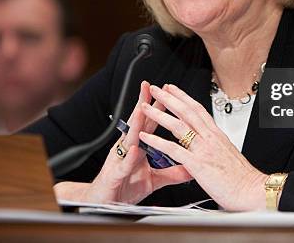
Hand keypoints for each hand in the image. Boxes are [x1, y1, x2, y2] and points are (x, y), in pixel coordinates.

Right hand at [54, 81, 191, 203]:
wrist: (102, 205)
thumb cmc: (124, 188)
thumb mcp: (153, 180)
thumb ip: (172, 173)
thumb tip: (190, 168)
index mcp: (137, 148)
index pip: (149, 124)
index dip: (158, 108)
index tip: (168, 92)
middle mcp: (127, 149)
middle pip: (137, 124)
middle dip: (144, 105)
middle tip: (151, 88)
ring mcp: (119, 160)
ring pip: (128, 139)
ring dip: (136, 124)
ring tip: (143, 110)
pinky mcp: (113, 175)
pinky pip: (122, 165)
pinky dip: (128, 158)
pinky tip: (134, 150)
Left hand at [139, 84, 268, 210]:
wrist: (252, 190)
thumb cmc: (243, 178)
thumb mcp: (229, 155)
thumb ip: (216, 148)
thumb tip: (210, 147)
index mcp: (217, 135)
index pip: (198, 109)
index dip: (183, 97)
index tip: (173, 89)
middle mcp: (210, 138)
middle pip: (186, 111)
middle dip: (169, 98)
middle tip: (156, 89)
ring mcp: (203, 149)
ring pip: (178, 125)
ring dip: (160, 114)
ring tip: (146, 107)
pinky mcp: (197, 164)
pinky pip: (173, 149)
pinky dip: (157, 142)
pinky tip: (146, 137)